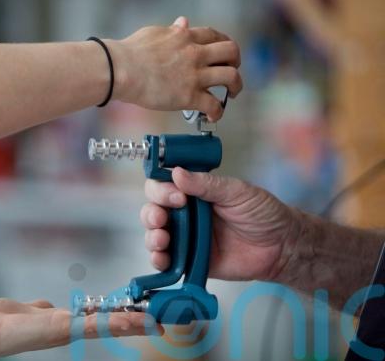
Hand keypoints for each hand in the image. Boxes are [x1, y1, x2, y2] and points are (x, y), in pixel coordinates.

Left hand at [0, 298, 161, 358]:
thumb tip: (46, 305)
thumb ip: (42, 308)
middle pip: (110, 325)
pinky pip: (94, 324)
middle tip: (160, 324)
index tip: (142, 316)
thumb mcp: (30, 310)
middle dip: (135, 324)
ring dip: (132, 324)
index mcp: (65, 323)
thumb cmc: (3, 321)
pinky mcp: (64, 329)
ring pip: (108, 325)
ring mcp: (69, 330)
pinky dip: (114, 322)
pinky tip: (130, 322)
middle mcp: (72, 329)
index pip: (101, 320)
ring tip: (155, 323)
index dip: (122, 318)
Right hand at [111, 17, 241, 120]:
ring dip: (235, 86)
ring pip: (230, 77)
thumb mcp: (154, 33)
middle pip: (231, 52)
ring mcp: (194, 75)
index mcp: (186, 37)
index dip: (223, 43)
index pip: (215, 35)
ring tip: (232, 94)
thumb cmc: (130, 52)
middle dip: (235, 61)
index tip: (223, 52)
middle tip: (232, 70)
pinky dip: (217, 112)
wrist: (121, 69)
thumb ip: (172, 30)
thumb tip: (182, 22)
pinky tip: (213, 115)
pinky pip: (214, 105)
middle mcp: (195, 54)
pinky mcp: (189, 96)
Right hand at [140, 168, 301, 281]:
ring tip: (162, 238)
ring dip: (152, 235)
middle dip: (152, 213)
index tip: (176, 195)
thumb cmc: (262, 214)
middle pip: (153, 209)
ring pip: (154, 234)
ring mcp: (186, 237)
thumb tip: (177, 173)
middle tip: (163, 218)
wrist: (281, 247)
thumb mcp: (236, 192)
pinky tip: (162, 258)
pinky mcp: (189, 260)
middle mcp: (185, 213)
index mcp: (194, 192)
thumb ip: (206, 184)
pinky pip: (166, 260)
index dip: (161, 189)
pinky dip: (158, 260)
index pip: (163, 185)